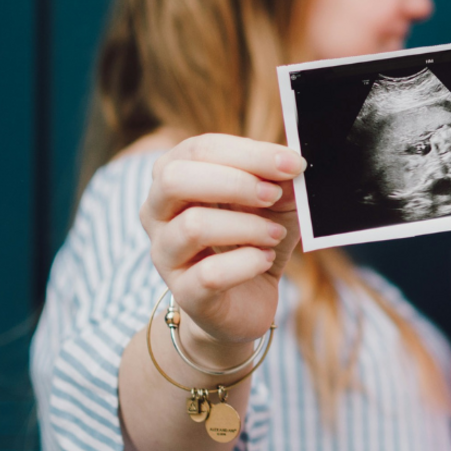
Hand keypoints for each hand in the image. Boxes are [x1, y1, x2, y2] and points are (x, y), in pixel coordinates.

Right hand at [140, 134, 305, 362]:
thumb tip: (291, 162)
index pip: (200, 149)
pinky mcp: (184, 292)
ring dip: (247, 226)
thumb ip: (280, 179)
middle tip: (273, 195)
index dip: (249, 153)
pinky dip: (247, 263)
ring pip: (193, 226)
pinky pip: (210, 274)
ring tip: (274, 235)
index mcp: (175, 176)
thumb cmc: (254, 238)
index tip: (292, 163)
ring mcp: (165, 254)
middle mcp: (157, 212)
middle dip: (235, 182)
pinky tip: (264, 259)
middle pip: (175, 179)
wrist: (246, 301)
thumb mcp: (274, 202)